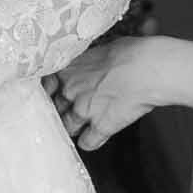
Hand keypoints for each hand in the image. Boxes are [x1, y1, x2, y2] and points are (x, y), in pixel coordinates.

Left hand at [54, 35, 162, 152]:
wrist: (147, 68)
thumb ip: (87, 63)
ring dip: (71, 127)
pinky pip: (86, 143)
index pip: (45, 85)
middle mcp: (70, 91)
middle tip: (67, 109)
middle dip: (60, 109)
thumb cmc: (130, 53)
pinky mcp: (100, 127)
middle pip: (54, 107)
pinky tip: (92, 138)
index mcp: (68, 69)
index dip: (50, 90)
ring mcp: (83, 111)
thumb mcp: (101, 50)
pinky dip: (89, 142)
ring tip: (78, 125)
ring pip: (66, 127)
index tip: (54, 92)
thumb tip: (91, 65)